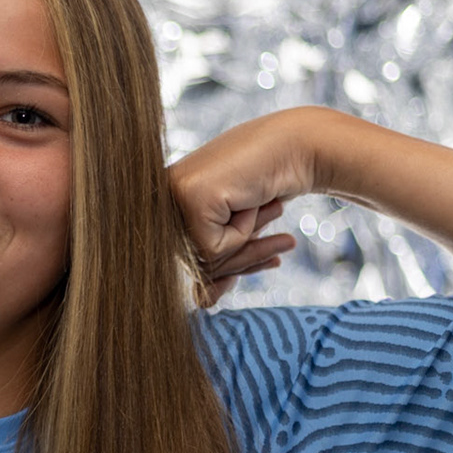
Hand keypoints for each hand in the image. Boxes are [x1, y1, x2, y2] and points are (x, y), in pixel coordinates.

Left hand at [166, 108, 324, 304]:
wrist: (295, 149)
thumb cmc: (262, 189)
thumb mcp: (232, 233)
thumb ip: (216, 264)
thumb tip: (201, 303)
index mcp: (160, 207)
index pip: (185, 262)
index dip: (222, 271)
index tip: (247, 270)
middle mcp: (157, 200)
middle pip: (193, 264)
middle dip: (239, 260)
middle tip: (279, 247)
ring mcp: (169, 195)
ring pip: (204, 259)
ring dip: (246, 243)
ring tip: (272, 210)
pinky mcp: (188, 195)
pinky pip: (216, 245)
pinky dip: (243, 229)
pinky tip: (252, 199)